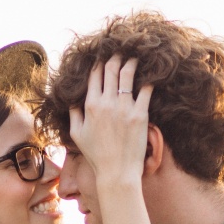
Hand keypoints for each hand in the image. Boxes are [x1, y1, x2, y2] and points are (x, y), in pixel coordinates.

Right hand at [68, 55, 154, 223]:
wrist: (116, 172)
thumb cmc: (96, 156)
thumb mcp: (77, 135)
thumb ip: (73, 115)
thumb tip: (73, 101)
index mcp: (90, 105)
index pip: (95, 75)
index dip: (99, 63)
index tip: (104, 57)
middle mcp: (106, 103)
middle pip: (111, 70)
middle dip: (116, 58)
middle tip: (121, 52)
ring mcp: (124, 107)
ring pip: (128, 75)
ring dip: (131, 63)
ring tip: (135, 58)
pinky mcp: (140, 114)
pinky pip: (146, 90)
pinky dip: (148, 80)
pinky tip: (151, 74)